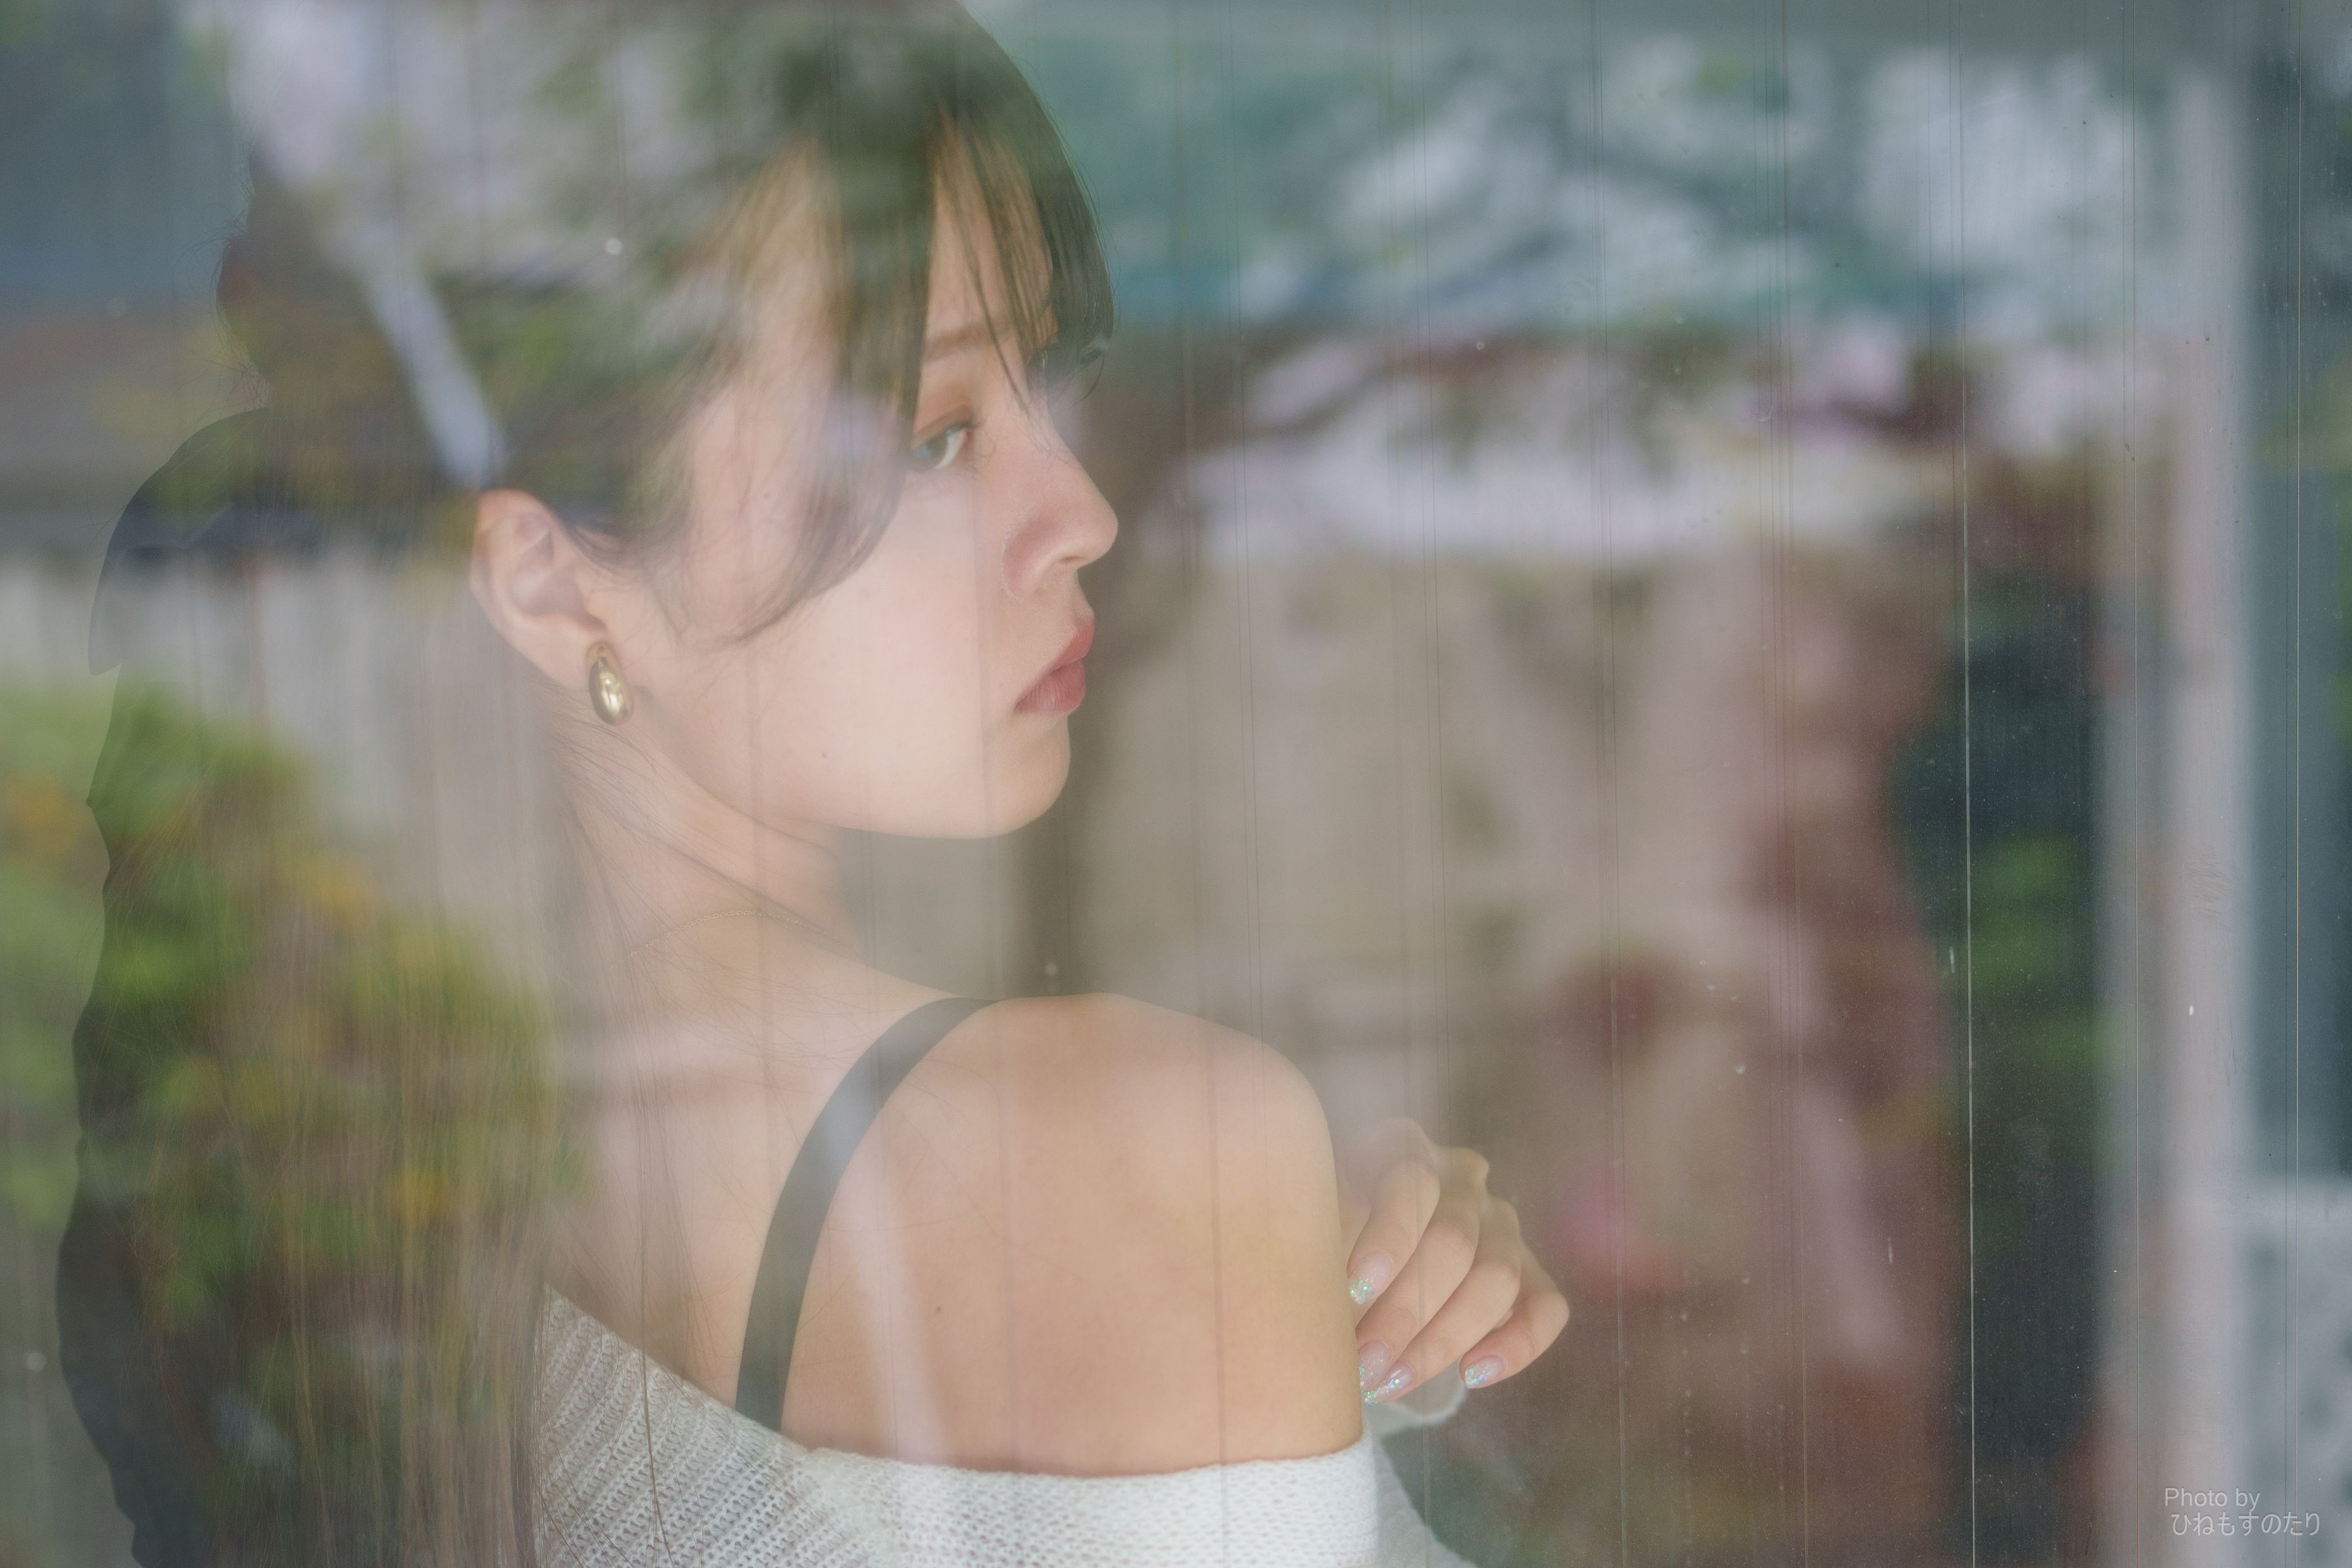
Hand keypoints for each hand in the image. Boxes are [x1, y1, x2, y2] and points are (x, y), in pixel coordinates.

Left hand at [1336, 1117, 1568, 1402]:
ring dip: (1443, 1339)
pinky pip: (1546, 1306)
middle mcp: (1462, 1178)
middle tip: (1363, 1363)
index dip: (1388, 1238)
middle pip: (1454, 1242)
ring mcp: (1501, 1223)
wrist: (1354, 1246)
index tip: (1353, 1292)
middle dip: (1405, 1312)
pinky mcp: (1529, 1269)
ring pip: (1498, 1278)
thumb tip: (1318, 1296)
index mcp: (1406, 1147)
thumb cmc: (1324, 1226)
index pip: (1413, 1182)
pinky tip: (1471, 1376)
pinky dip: (1517, 1345)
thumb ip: (1319, 1237)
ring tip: (1390, 1382)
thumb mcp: (1314, 1214)